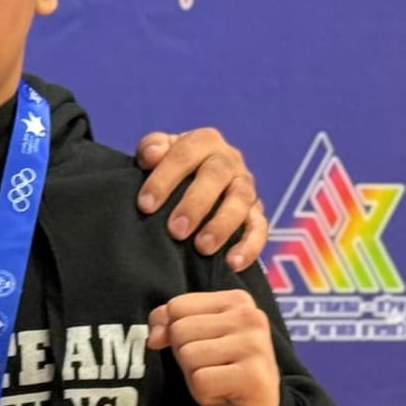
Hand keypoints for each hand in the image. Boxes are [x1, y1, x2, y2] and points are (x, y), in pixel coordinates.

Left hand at [135, 128, 268, 270]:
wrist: (193, 187)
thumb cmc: (170, 172)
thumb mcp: (158, 155)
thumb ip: (151, 148)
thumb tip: (151, 155)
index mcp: (204, 142)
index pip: (185, 153)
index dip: (165, 178)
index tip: (145, 206)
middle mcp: (229, 160)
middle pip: (217, 175)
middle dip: (195, 204)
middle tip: (176, 231)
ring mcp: (245, 187)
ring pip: (240, 201)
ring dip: (222, 225)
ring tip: (203, 248)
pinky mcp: (257, 213)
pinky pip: (260, 228)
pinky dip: (249, 246)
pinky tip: (233, 263)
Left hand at [148, 291, 279, 405]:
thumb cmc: (222, 370)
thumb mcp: (194, 339)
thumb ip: (170, 323)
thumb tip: (154, 336)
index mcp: (237, 300)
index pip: (177, 306)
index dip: (173, 331)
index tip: (200, 346)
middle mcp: (250, 316)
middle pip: (180, 330)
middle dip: (186, 355)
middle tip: (212, 367)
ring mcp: (254, 344)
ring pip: (188, 355)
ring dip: (194, 374)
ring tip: (218, 379)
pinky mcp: (252, 375)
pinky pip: (200, 380)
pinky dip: (204, 392)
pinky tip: (224, 392)